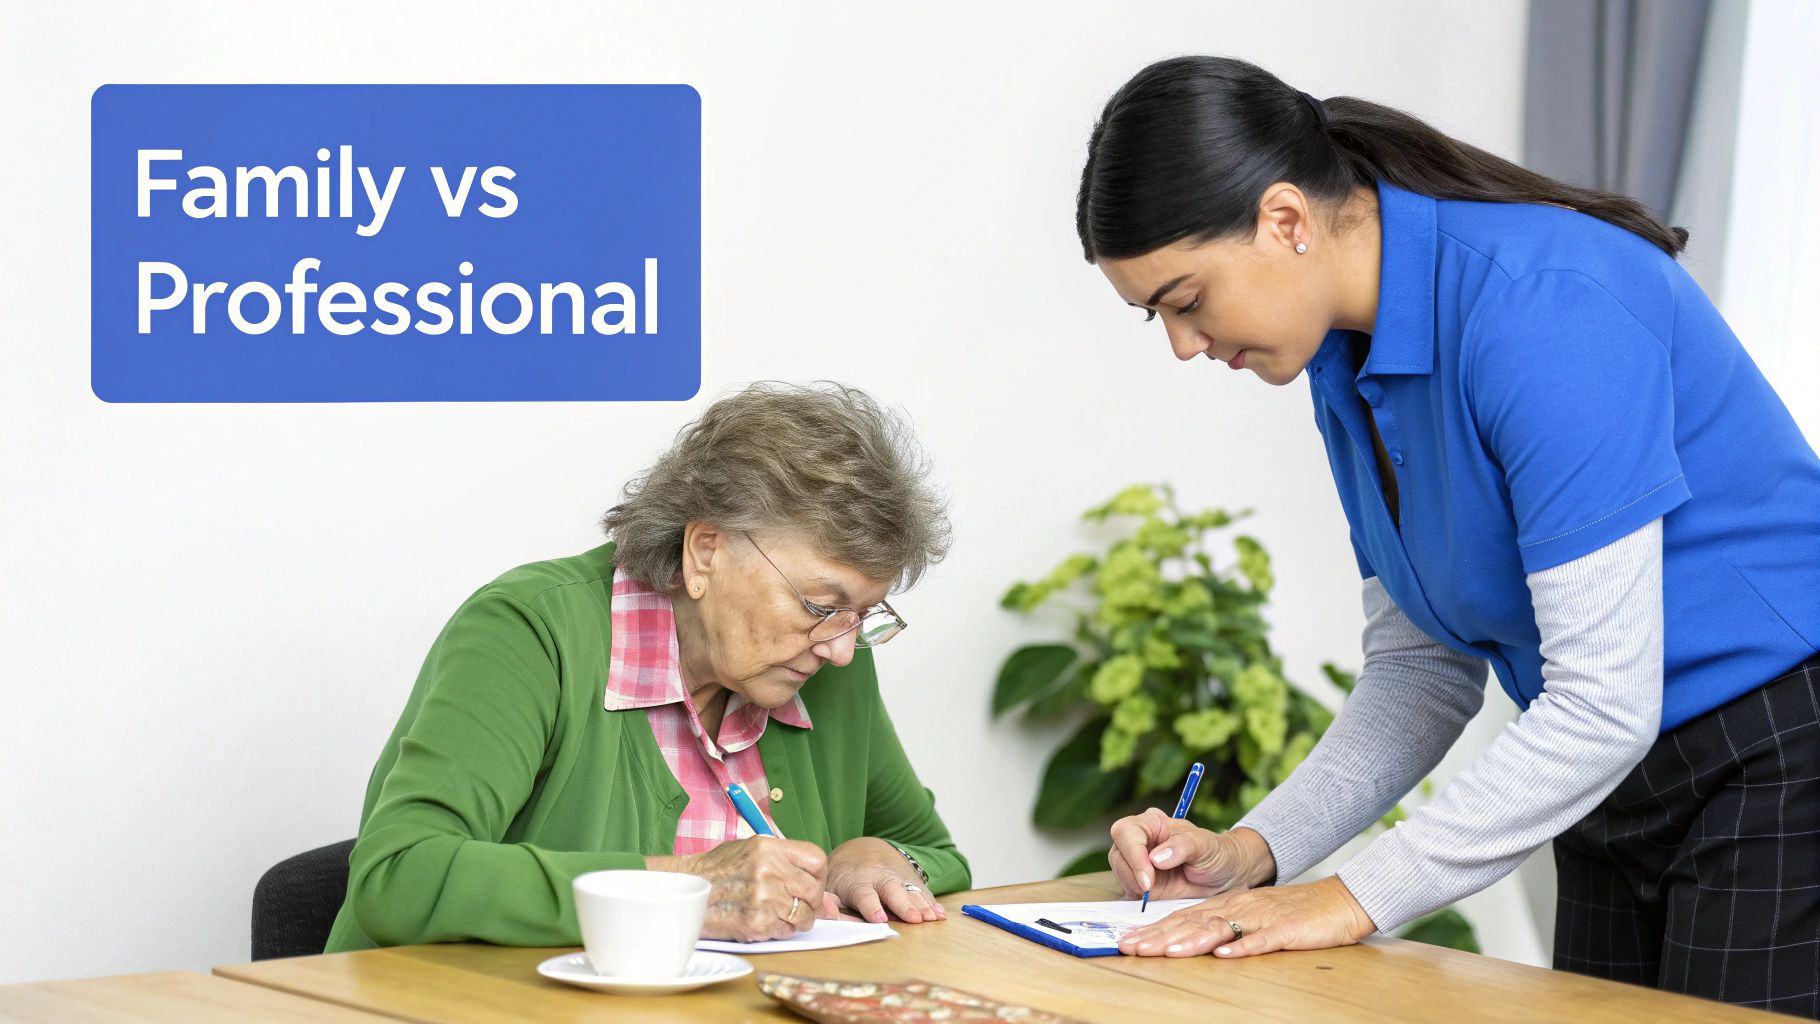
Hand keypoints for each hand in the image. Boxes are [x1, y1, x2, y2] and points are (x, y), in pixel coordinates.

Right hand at [651, 837, 829, 941]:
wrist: (685, 890)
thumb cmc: (718, 870)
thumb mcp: (751, 851)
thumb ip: (787, 865)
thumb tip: (825, 899)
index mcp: (768, 847)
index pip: (817, 861)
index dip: (818, 876)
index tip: (810, 884)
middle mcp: (768, 870)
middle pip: (813, 891)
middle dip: (810, 903)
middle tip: (797, 905)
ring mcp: (763, 897)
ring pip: (803, 916)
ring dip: (795, 920)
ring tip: (776, 913)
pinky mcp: (756, 923)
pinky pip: (785, 932)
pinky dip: (779, 931)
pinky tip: (763, 921)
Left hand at [825, 837, 946, 924]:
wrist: (861, 851)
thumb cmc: (842, 877)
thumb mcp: (829, 887)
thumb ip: (829, 903)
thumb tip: (828, 916)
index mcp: (858, 882)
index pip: (865, 895)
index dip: (872, 907)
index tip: (880, 919)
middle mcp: (880, 878)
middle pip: (894, 891)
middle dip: (905, 905)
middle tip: (915, 919)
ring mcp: (898, 877)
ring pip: (911, 890)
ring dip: (922, 905)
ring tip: (932, 918)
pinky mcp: (911, 880)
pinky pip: (923, 891)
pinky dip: (932, 903)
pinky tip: (940, 914)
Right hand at [1107, 810, 1274, 898]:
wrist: (1225, 875)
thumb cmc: (1216, 853)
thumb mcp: (1205, 845)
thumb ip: (1182, 847)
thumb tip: (1155, 858)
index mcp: (1151, 823)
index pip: (1126, 832)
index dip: (1133, 855)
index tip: (1148, 879)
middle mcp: (1139, 841)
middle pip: (1117, 854)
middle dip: (1131, 874)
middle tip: (1150, 890)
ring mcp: (1136, 863)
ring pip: (1119, 874)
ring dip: (1133, 887)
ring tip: (1158, 891)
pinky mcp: (1139, 883)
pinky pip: (1127, 891)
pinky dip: (1136, 898)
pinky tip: (1154, 898)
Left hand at [1118, 875, 1377, 957]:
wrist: (1338, 901)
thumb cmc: (1294, 914)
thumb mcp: (1251, 916)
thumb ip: (1222, 925)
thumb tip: (1189, 940)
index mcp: (1228, 906)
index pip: (1183, 917)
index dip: (1154, 930)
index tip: (1128, 940)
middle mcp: (1238, 908)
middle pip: (1193, 922)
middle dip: (1160, 936)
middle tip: (1131, 946)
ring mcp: (1261, 918)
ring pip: (1220, 927)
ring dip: (1192, 940)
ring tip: (1167, 951)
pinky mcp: (1286, 929)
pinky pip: (1262, 939)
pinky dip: (1243, 946)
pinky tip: (1224, 953)